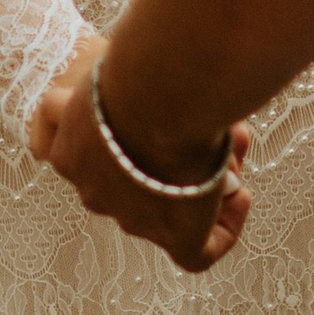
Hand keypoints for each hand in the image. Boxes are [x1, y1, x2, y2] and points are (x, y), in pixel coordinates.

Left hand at [30, 32, 253, 274]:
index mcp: (74, 151)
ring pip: (173, 208)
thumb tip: (135, 75)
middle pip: (143, 182)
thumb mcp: (111, 62)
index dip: (145, 133)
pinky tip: (239, 194)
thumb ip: (119, 77)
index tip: (170, 109)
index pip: (104, 156)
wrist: (159, 91)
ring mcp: (136, 218)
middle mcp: (99, 191)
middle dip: (180, 154)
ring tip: (235, 144)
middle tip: (211, 124)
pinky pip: (199, 251)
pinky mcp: (175, 236)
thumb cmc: (138, 66)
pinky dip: (223, 226)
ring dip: (207, 178)